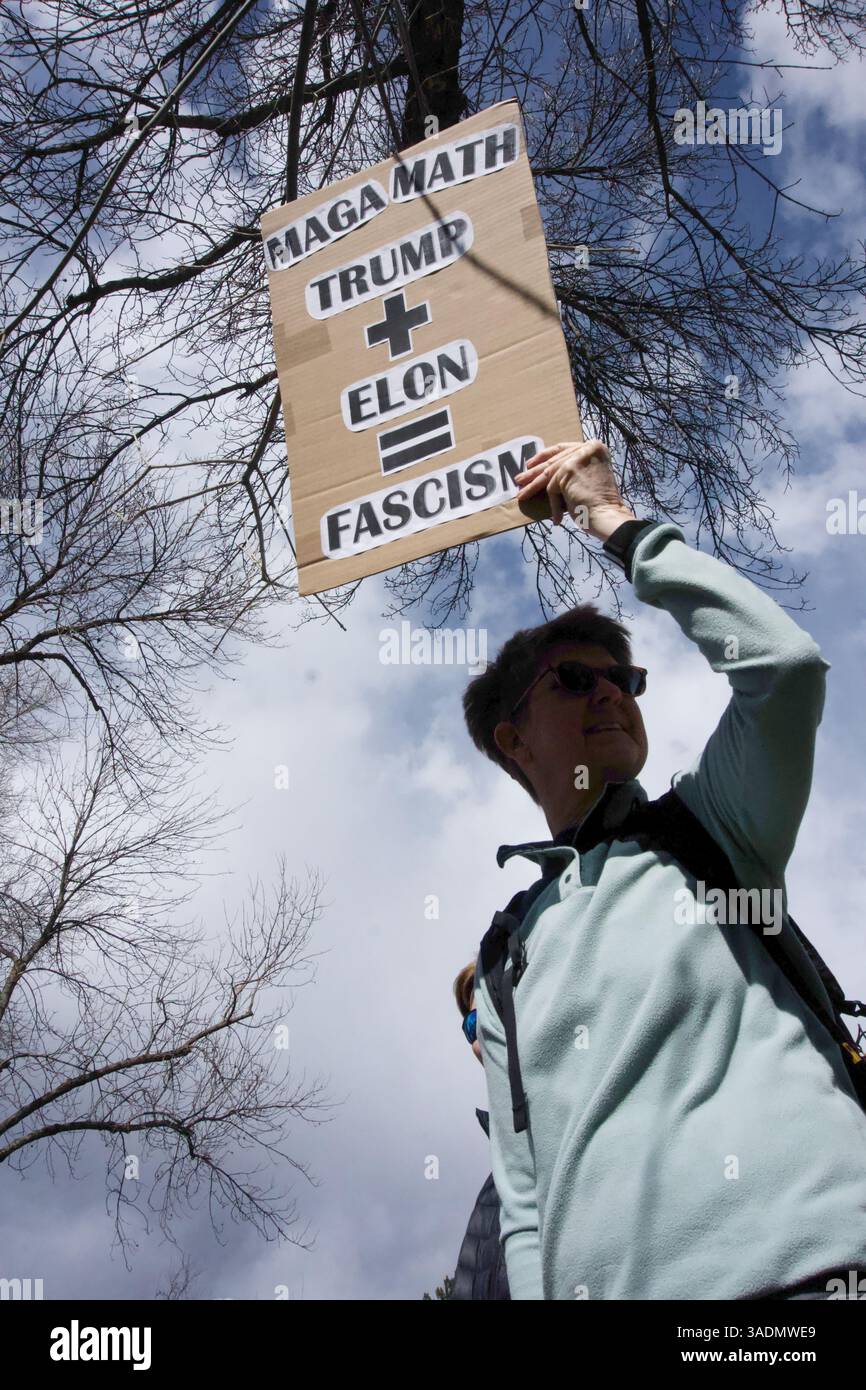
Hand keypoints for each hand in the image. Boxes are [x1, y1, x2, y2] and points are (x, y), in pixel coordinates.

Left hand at [514, 440, 635, 540]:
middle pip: (554, 461)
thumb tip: (545, 472)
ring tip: (522, 494)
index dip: (545, 456)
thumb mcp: (586, 478)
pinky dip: (553, 504)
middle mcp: (587, 447)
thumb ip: (571, 470)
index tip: (531, 463)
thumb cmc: (599, 504)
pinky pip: (552, 487)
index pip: (563, 448)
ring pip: (549, 474)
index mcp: (594, 447)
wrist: (608, 516)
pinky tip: (556, 517)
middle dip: (534, 472)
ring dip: (533, 487)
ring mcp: (578, 457)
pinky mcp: (569, 469)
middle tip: (519, 480)